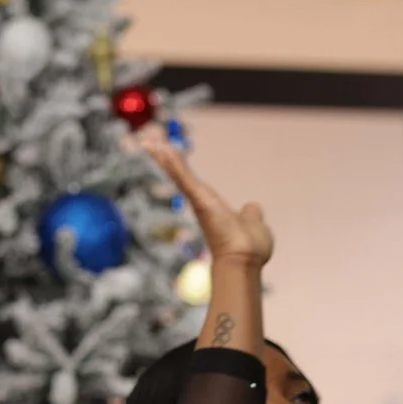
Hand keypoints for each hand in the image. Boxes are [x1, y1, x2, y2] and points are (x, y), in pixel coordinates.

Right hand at [137, 126, 270, 266]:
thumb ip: (251, 214)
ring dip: (165, 158)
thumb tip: (253, 207)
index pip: (193, 183)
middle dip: (166, 160)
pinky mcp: (198, 199)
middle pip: (181, 176)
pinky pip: (182, 176)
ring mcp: (198, 201)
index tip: (171, 156)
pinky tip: (157, 149)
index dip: (181, 169)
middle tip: (149, 144)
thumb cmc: (250, 247)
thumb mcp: (253, 221)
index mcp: (212, 206)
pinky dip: (171, 163)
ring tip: (149, 143)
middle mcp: (201, 203)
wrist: (245, 260)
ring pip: (179, 175)